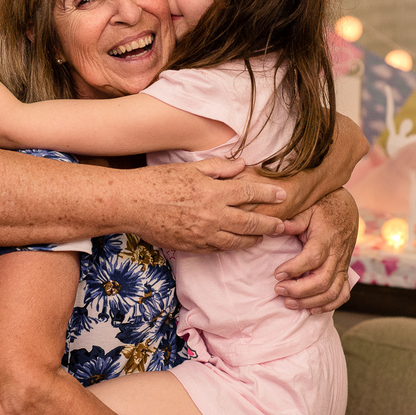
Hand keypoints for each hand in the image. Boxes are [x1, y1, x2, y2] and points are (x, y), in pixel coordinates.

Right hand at [132, 159, 287, 252]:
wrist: (132, 204)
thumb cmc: (159, 181)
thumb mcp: (190, 168)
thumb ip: (220, 168)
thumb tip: (243, 165)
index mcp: (213, 192)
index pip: (249, 193)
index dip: (268, 194)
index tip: (283, 195)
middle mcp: (212, 215)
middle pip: (250, 222)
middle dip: (270, 224)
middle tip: (283, 225)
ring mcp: (203, 234)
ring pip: (237, 241)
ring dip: (253, 239)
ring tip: (263, 237)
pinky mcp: (192, 247)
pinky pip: (218, 250)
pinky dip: (231, 247)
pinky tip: (237, 244)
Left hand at [274, 188, 357, 311]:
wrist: (346, 209)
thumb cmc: (322, 208)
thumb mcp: (308, 208)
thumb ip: (295, 220)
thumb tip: (278, 226)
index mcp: (326, 238)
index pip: (313, 258)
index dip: (294, 268)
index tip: (277, 273)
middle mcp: (337, 254)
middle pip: (322, 280)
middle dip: (299, 290)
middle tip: (278, 289)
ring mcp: (342, 265)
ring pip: (331, 292)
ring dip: (309, 301)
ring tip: (288, 302)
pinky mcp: (345, 272)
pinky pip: (342, 294)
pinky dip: (328, 305)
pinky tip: (310, 308)